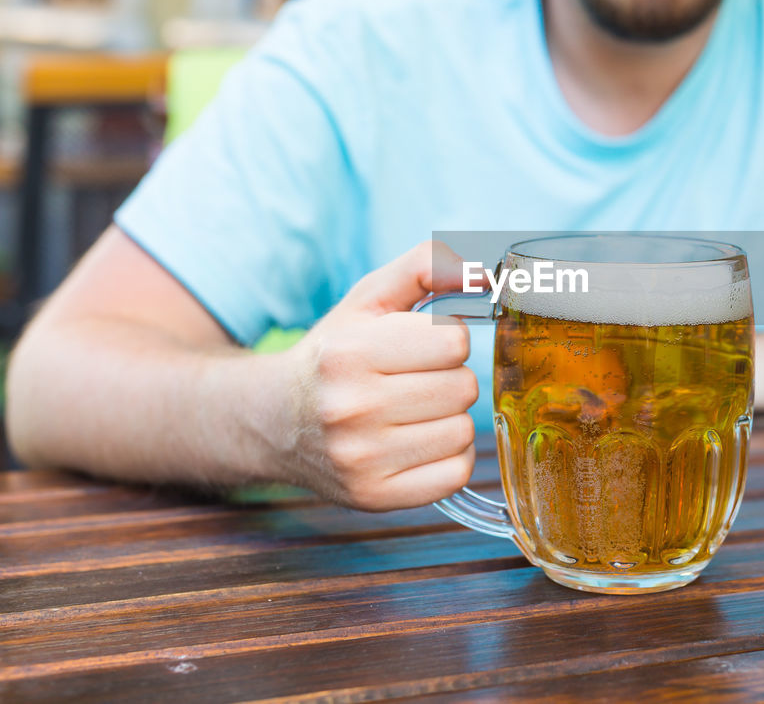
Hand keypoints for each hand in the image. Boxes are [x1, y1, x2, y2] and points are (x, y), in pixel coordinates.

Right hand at [277, 241, 477, 510]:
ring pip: (464, 431)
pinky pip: (457, 474)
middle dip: (449, 377)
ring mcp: (361, 459)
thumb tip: (489, 270)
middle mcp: (350, 409)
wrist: (274, 420)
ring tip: (413, 411)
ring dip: (450, 417)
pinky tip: (418, 442)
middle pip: (463, 388)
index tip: (418, 346)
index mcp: (348, 353)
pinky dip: (449, 457)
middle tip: (414, 380)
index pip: (453, 342)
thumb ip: (428, 266)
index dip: (445, 339)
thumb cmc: (335, 353)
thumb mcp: (370, 298)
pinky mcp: (374, 497)